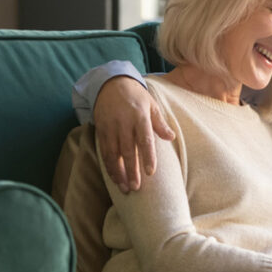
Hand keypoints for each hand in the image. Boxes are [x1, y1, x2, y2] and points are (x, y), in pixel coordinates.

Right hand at [95, 76, 174, 191]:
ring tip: (124, 188)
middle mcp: (123, 123)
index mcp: (139, 116)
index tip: (150, 172)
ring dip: (118, 172)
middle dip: (131, 170)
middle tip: (136, 188)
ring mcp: (110, 127)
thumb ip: (160, 123)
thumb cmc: (136, 97)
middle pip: (127, 150)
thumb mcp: (151, 105)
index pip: (144, 140)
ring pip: (113, 154)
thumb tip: (171, 137)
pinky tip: (114, 177)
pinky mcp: (101, 130)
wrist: (111, 84)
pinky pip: (104, 151)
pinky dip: (108, 165)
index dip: (147, 157)